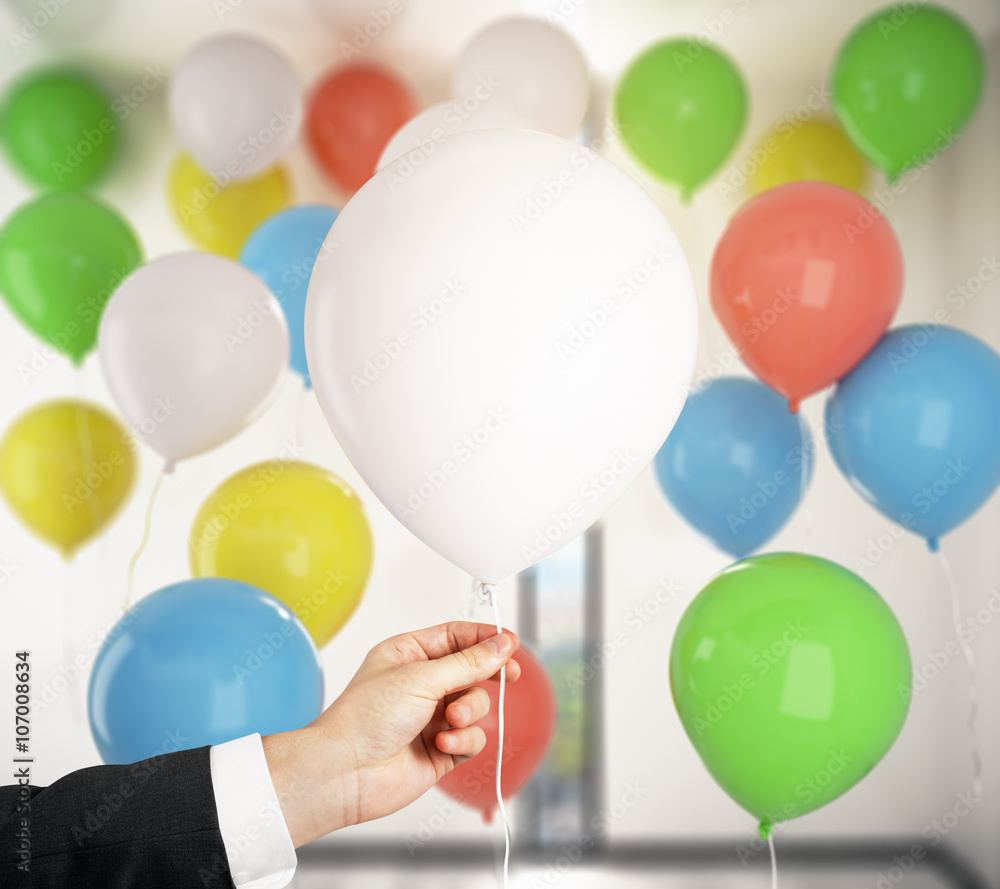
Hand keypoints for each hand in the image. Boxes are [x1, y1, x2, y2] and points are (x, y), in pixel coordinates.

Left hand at [262, 621, 520, 846]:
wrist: (345, 772)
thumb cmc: (366, 717)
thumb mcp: (421, 678)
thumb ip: (468, 663)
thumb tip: (502, 644)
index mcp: (408, 655)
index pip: (456, 636)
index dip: (485, 637)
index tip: (510, 642)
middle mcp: (421, 683)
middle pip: (472, 670)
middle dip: (486, 675)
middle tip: (508, 675)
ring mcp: (431, 717)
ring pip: (476, 705)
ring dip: (470, 711)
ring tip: (451, 720)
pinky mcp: (440, 750)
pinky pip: (471, 738)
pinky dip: (463, 741)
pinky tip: (442, 745)